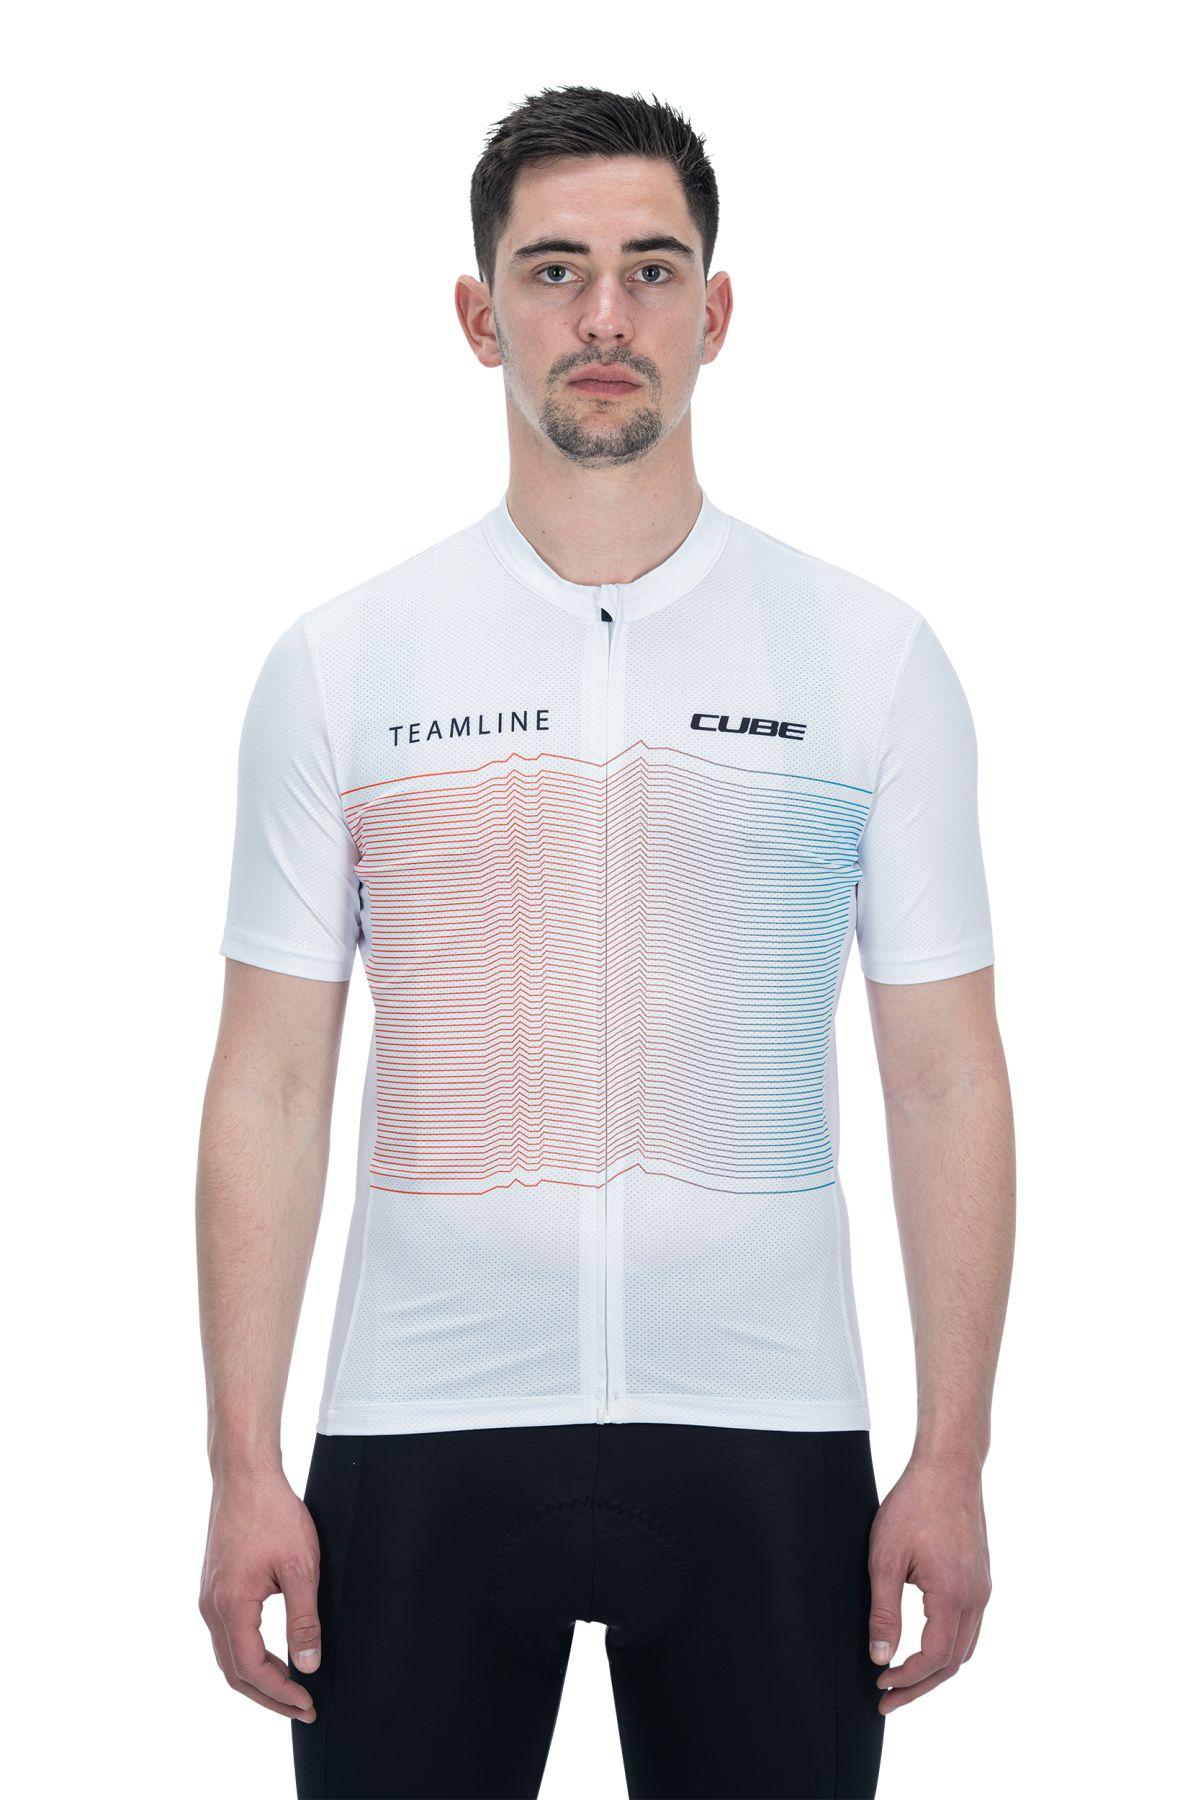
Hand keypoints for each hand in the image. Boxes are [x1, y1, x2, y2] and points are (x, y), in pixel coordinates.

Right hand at [199, 1466, 321, 1722]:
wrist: (245, 1475)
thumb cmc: (274, 1513)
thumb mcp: (300, 1567)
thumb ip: (304, 1619)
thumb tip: (309, 1664)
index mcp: (231, 1606)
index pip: (253, 1670)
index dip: (281, 1694)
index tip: (308, 1704)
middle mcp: (212, 1607)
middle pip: (235, 1672)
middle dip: (268, 1697)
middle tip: (302, 1708)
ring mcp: (209, 1597)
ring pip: (228, 1656)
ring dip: (257, 1678)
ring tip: (290, 1689)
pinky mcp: (214, 1587)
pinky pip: (226, 1636)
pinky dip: (248, 1656)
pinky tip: (271, 1656)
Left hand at [866, 1454, 991, 1713]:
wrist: (949, 1467)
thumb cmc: (913, 1504)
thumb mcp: (885, 1557)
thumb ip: (883, 1611)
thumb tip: (880, 1657)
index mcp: (953, 1594)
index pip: (935, 1658)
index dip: (907, 1679)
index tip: (880, 1685)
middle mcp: (976, 1597)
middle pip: (953, 1662)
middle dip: (919, 1686)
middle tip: (887, 1699)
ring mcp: (982, 1588)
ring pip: (965, 1648)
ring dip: (935, 1670)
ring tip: (903, 1680)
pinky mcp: (980, 1578)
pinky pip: (969, 1626)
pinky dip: (947, 1647)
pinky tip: (924, 1646)